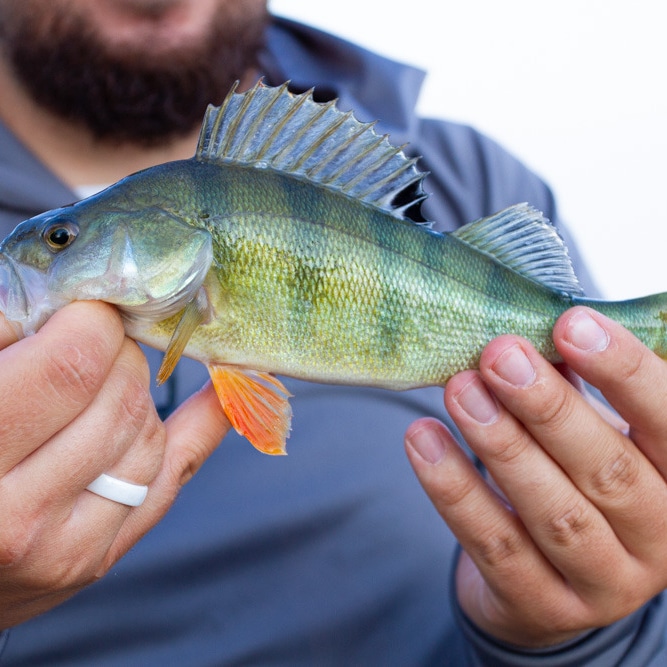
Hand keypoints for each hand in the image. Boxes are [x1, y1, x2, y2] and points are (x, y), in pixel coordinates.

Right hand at [0, 302, 229, 626]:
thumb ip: (3, 336)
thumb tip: (68, 294)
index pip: (74, 365)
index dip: (92, 319)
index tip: (85, 308)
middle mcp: (20, 518)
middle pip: (120, 396)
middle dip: (115, 351)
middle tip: (91, 340)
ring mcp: (71, 548)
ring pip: (148, 431)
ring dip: (135, 390)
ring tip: (98, 383)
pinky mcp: (101, 554)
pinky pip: (177, 473)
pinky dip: (206, 422)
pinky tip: (223, 386)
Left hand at [405, 306, 666, 646]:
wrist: (549, 580)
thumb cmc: (574, 483)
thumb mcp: (592, 435)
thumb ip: (572, 389)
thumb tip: (528, 333)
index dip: (624, 371)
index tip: (570, 324)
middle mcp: (655, 539)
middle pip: (606, 470)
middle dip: (547, 407)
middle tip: (498, 355)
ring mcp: (603, 583)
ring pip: (553, 512)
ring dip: (501, 445)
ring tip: (459, 391)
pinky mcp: (543, 607)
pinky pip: (496, 546)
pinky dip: (456, 491)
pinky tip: (424, 442)